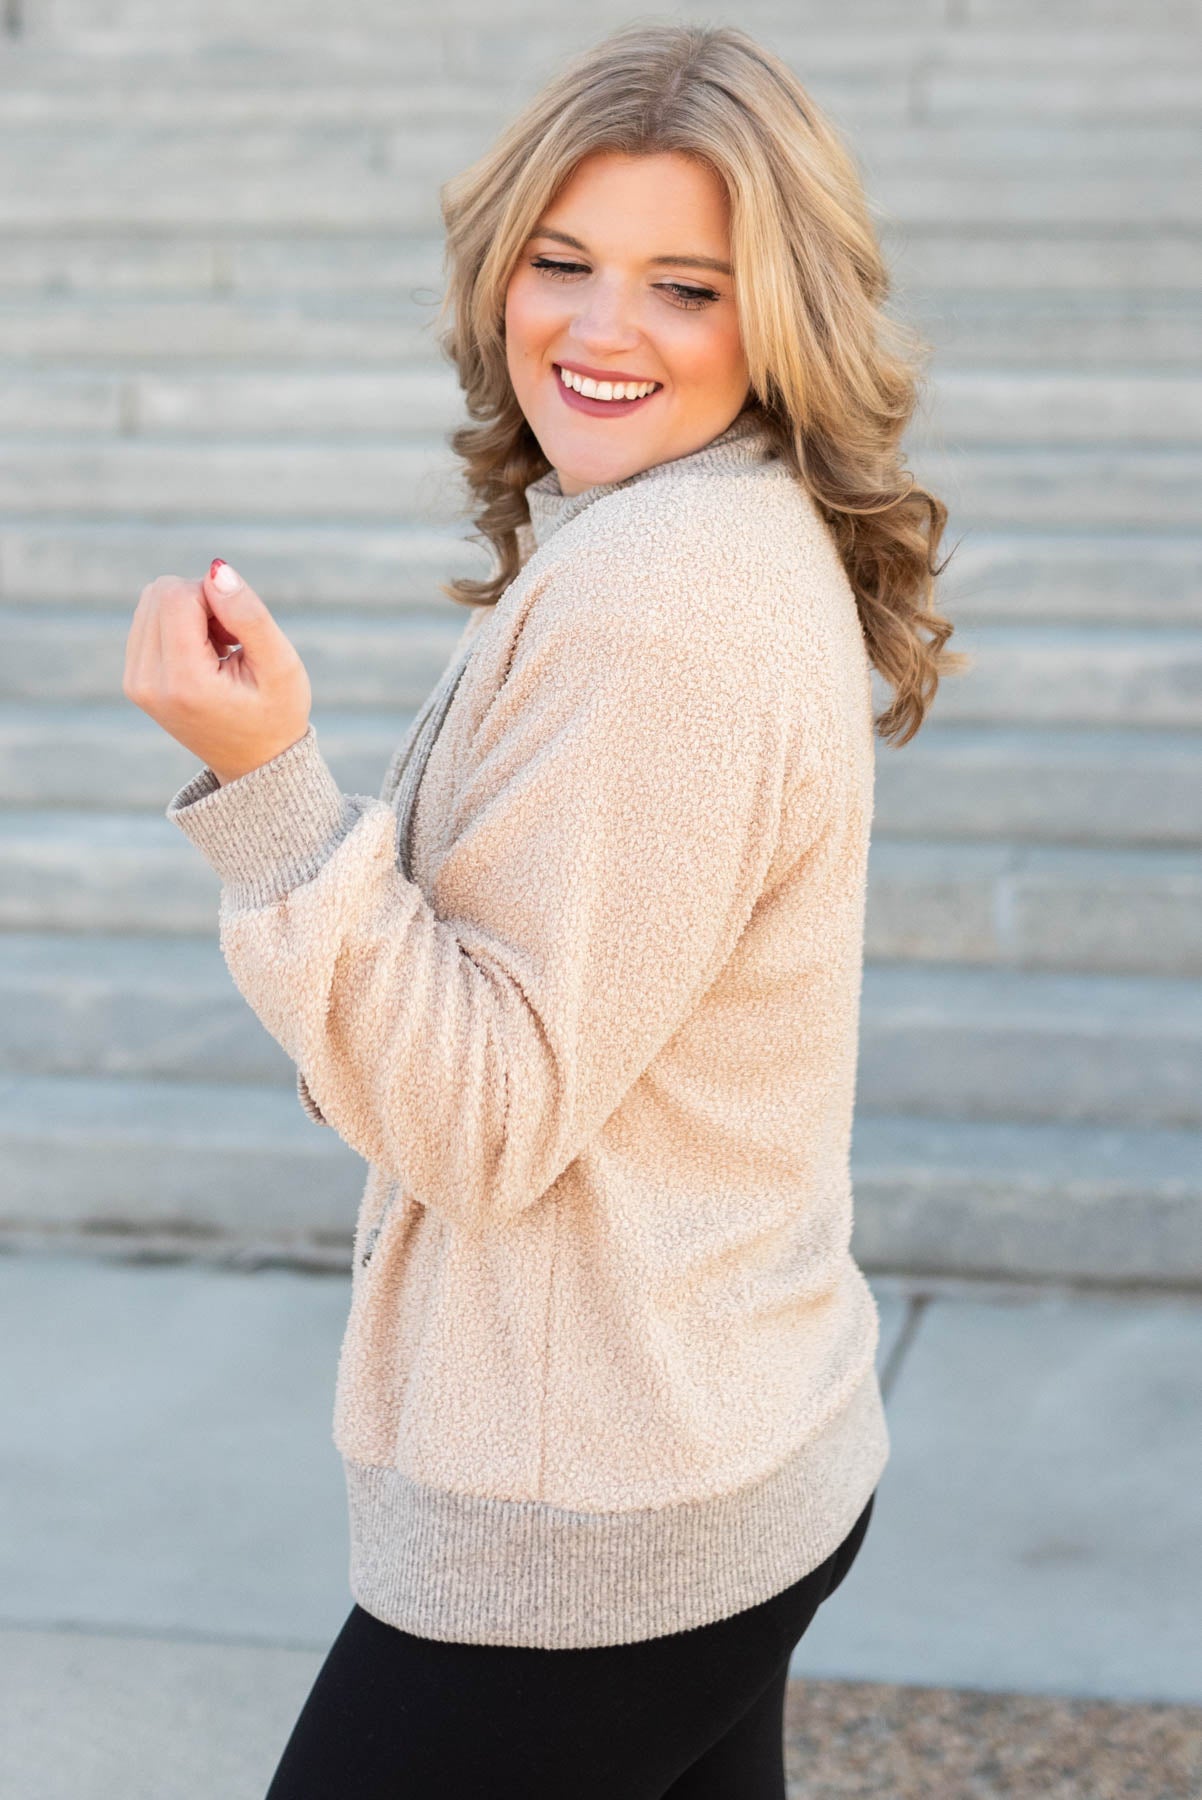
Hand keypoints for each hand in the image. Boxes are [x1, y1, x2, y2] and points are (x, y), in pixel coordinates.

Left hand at [123, 560, 311, 784]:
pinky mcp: (133, 679)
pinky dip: (178, 624)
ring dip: (190, 612)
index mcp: (184, 683)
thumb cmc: (275, 713)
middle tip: (230, 641)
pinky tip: (204, 656)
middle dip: (202, 602)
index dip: (216, 598)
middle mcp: (148, 683)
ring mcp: (135, 682)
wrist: (254, 763)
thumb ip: (250, 615)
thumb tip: (216, 569)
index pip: (179, 596)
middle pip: (161, 593)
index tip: (239, 633)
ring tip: (219, 650)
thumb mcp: (280, 665)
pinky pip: (147, 618)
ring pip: (152, 600)